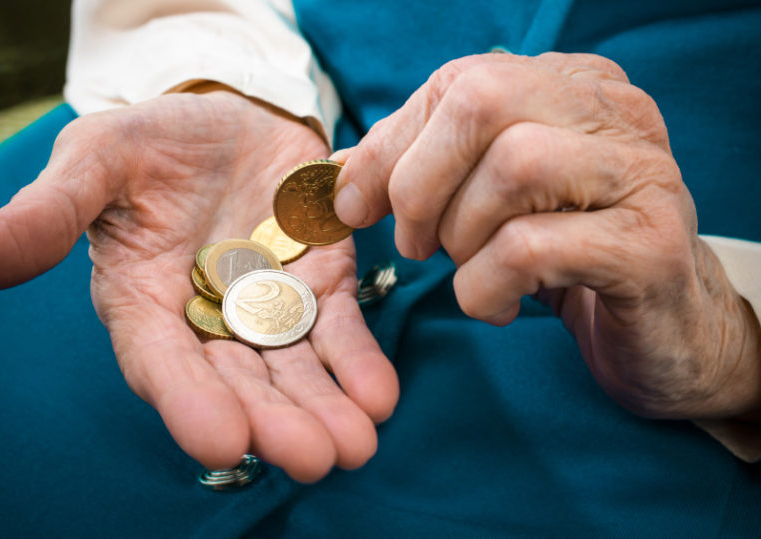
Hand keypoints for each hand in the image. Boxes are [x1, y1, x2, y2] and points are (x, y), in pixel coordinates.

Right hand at [0, 90, 398, 480]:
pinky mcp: (321, 286)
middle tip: (313, 457)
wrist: (230, 119)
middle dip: (274, 421)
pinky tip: (379, 396)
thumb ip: (51, 211)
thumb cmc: (152, 143)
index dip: (188, 401)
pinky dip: (358, 362)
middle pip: (240, 382)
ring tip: (355, 446)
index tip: (222, 439)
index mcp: (145, 302)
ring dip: (324, 409)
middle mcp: (207, 321)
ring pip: (295, 370)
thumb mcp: (96, 159)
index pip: (162, 363)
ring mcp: (269, 309)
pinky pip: (340, 331)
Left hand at [332, 52, 760, 420]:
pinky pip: (532, 247)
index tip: (355, 204)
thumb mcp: (494, 202)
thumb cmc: (569, 259)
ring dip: (462, 236)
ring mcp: (641, 175)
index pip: (459, 82)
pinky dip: (487, 285)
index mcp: (573, 87)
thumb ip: (425, 172)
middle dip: (420, 183)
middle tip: (418, 244)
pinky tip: (500, 304)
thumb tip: (339, 177)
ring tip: (470, 272)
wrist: (666, 330)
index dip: (389, 144)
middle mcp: (615, 114)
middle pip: (483, 104)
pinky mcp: (648, 246)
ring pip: (513, 167)